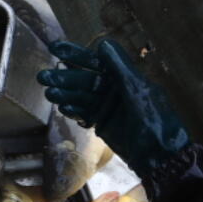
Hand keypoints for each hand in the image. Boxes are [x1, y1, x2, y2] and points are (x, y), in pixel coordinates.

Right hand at [37, 39, 189, 174]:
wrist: (160, 157)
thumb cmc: (154, 120)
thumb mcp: (138, 90)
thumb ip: (120, 67)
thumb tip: (102, 43)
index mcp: (124, 77)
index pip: (95, 61)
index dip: (76, 54)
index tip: (55, 48)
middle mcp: (113, 89)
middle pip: (84, 79)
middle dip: (64, 77)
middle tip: (43, 77)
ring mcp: (106, 107)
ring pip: (80, 97)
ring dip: (64, 94)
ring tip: (49, 94)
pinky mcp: (101, 123)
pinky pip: (83, 113)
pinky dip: (73, 110)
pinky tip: (62, 108)